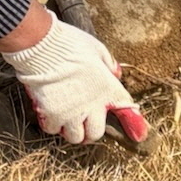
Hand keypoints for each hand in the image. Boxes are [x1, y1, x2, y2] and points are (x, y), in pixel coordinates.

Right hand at [1, 11, 147, 145]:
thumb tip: (115, 72)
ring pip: (75, 137)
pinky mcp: (52, 115)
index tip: (138, 135)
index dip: (133, 123)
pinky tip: (51, 111)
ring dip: (72, 129)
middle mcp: (92, 105)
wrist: (42, 44)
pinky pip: (54, 130)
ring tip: (67, 117)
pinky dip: (53, 124)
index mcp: (107, 87)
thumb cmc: (69, 43)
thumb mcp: (96, 48)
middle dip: (91, 129)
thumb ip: (108, 63)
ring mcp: (71, 113)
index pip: (125, 108)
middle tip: (84, 120)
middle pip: (96, 133)